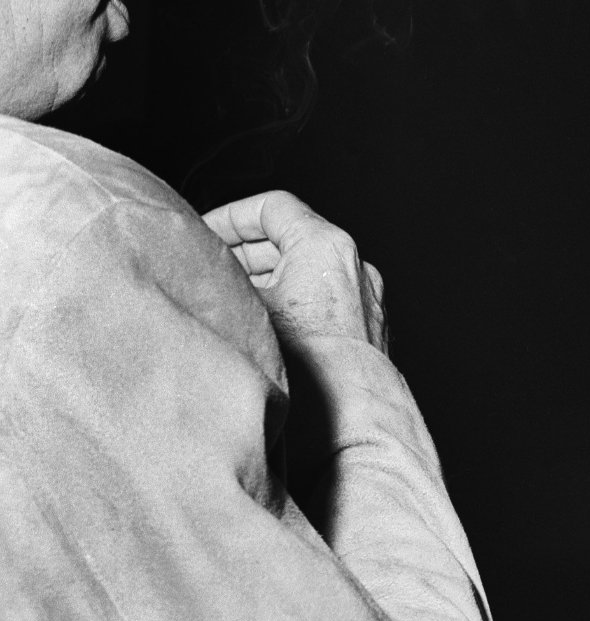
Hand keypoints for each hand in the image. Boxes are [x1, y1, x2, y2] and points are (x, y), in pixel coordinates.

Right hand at [202, 191, 385, 352]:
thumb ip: (220, 279)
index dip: (231, 217)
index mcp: (326, 245)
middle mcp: (354, 264)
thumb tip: (190, 272)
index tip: (204, 233)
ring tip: (231, 304)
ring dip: (267, 280)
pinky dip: (293, 303)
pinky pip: (325, 300)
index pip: (273, 207)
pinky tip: (264, 331)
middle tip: (210, 270)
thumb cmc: (303, 363)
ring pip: (307, 272)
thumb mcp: (245, 307)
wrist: (353, 413)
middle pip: (290, 238)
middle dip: (245, 252)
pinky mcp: (368, 327)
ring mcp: (365, 297)